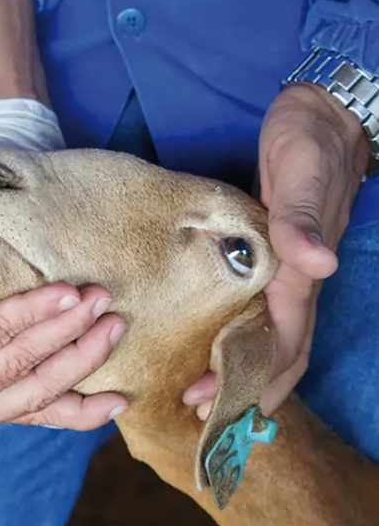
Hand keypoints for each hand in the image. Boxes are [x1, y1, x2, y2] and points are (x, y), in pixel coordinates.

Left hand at [0, 264, 127, 441]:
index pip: (31, 413)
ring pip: (22, 361)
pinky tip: (60, 295)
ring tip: (99, 302)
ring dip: (66, 329)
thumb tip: (38, 310)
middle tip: (119, 325)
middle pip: (37, 389)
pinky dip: (32, 312)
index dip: (78, 408)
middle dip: (84, 358)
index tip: (118, 399)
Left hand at [183, 82, 369, 416]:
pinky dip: (242, 336)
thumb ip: (303, 219)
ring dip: (244, 369)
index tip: (215, 406)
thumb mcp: (302, 172)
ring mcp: (288, 269)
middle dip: (247, 388)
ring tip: (209, 392)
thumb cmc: (309, 140)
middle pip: (279, 351)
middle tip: (202, 413)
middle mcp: (297, 279)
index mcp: (300, 272)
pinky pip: (261, 309)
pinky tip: (217, 341)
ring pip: (271, 335)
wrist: (322, 111)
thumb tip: (320, 263)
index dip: (253, 380)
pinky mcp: (274, 254)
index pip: (281, 342)